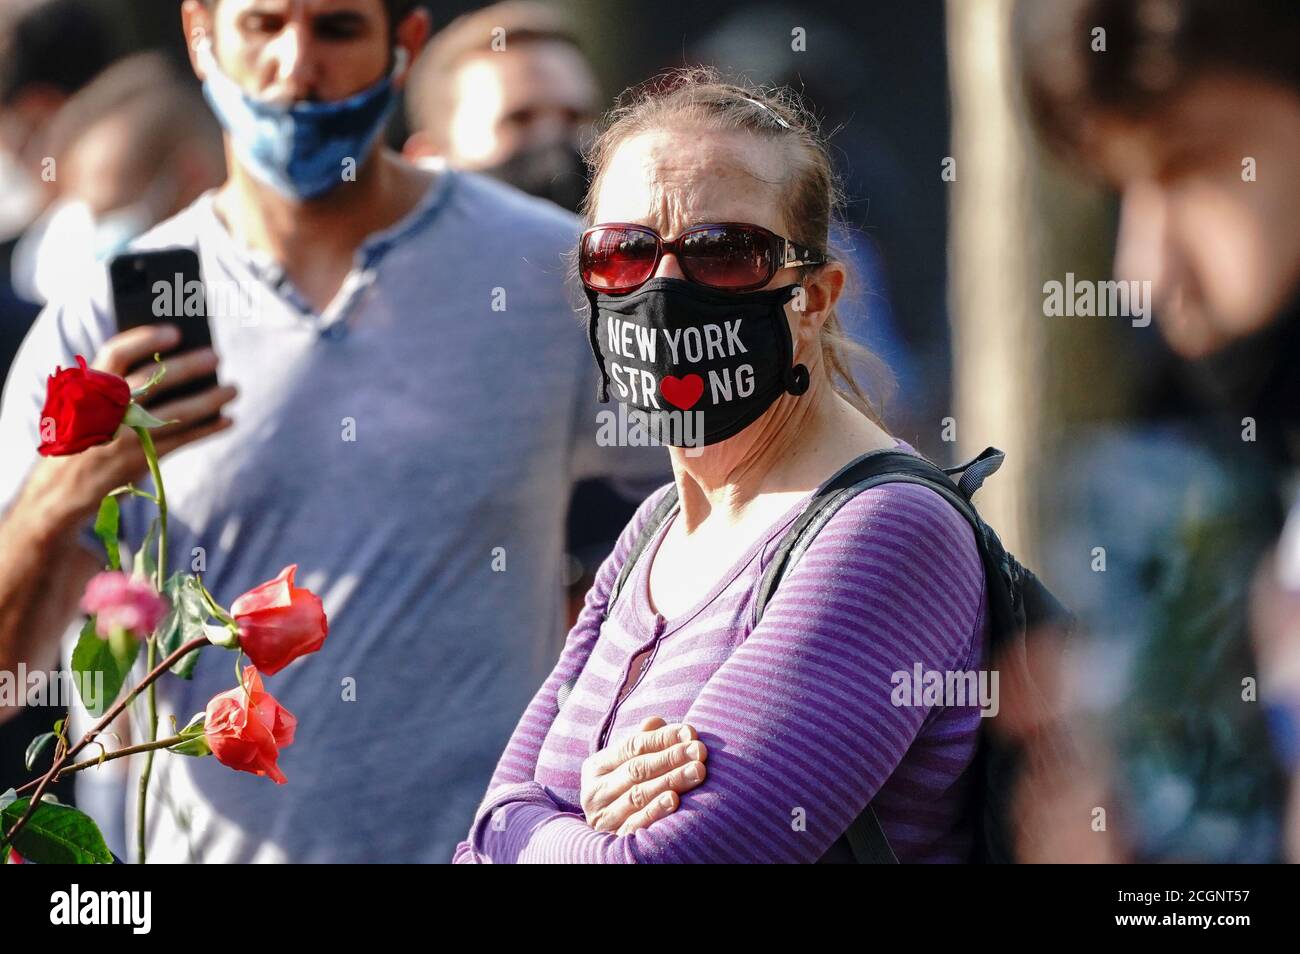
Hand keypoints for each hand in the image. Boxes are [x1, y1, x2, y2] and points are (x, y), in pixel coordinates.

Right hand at [20, 325, 236, 532]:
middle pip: (154, 380)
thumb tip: (175, 365)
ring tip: (234, 389)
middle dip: (189, 366)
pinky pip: (182, 440)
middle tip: (217, 356)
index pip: (115, 353)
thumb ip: (116, 387)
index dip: (146, 339)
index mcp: (87, 389)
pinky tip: (226, 420)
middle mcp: (105, 410)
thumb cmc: (81, 437)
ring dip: (211, 399)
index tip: (175, 332)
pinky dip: (207, 429)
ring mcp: (123, 437)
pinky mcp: (138, 461)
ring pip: (177, 412)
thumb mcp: (84, 407)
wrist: (57, 491)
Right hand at [579, 716, 707, 835]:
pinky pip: (636, 823)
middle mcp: (594, 792)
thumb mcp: (628, 764)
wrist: (607, 838)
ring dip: (671, 781)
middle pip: (636, 770)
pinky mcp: (614, 840)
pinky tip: (675, 800)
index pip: (632, 746)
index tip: (690, 732)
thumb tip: (656, 721)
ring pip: (638, 795)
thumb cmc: (626, 788)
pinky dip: (655, 811)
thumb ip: (643, 741)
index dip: (662, 738)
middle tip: (700, 751)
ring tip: (697, 770)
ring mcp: (603, 818)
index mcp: (596, 767)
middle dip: (671, 757)